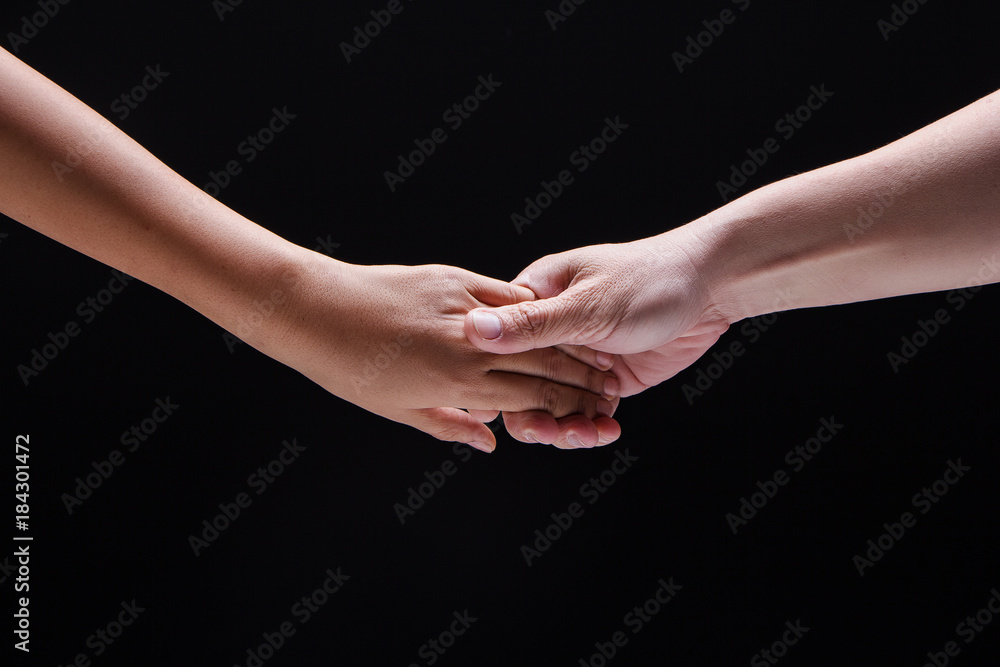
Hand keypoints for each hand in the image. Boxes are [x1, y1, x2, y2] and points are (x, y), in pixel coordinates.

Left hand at [244, 250, 618, 452]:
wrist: (316, 310)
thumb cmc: (349, 368)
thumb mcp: (400, 410)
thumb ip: (452, 425)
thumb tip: (491, 441)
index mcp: (456, 386)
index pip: (532, 399)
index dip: (569, 407)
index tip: (594, 411)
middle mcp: (468, 350)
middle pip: (544, 365)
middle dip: (583, 378)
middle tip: (611, 383)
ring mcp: (463, 311)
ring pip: (533, 328)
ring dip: (567, 340)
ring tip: (592, 348)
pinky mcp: (454, 278)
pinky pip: (504, 293)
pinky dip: (529, 306)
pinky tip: (547, 313)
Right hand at [464, 232, 729, 446]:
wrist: (711, 288)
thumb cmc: (648, 278)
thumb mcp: (586, 304)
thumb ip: (532, 324)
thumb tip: (472, 330)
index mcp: (534, 300)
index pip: (494, 348)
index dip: (493, 381)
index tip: (497, 411)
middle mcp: (551, 331)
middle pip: (520, 385)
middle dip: (531, 415)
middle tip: (550, 431)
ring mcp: (579, 359)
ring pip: (552, 405)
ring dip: (564, 426)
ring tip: (586, 433)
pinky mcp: (606, 380)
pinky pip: (585, 413)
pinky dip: (592, 428)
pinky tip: (607, 430)